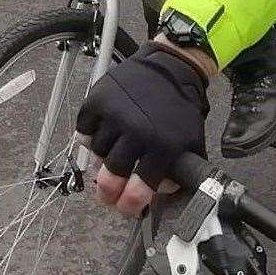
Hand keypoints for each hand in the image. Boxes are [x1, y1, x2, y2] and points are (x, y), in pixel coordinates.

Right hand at [75, 42, 208, 216]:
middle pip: (110, 177)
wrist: (171, 66)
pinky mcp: (98, 100)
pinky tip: (101, 135)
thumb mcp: (190, 141)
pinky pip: (85, 130)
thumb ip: (178, 171)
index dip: (128, 206)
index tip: (125, 208)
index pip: (138, 190)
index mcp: (162, 147)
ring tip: (112, 154)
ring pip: (98, 154)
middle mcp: (137, 132)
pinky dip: (89, 136)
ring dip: (103, 158)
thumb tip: (162, 196)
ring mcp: (115, 115)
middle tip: (106, 194)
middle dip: (107, 192)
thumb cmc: (181, 106)